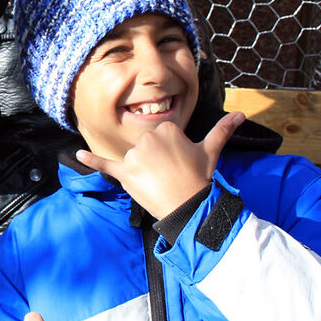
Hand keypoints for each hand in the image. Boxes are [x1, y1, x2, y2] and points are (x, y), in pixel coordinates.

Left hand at [76, 112, 244, 218]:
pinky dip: (91, 160)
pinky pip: (105, 165)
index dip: (169, 151)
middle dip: (155, 160)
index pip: (160, 135)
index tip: (178, 162)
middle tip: (170, 174)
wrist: (190, 206)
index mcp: (165, 129)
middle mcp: (147, 138)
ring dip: (142, 171)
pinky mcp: (124, 173)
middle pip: (145, 146)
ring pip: (133, 159)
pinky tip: (78, 154)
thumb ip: (222, 130)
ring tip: (158, 182)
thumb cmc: (199, 177)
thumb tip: (242, 113)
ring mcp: (135, 156)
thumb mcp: (211, 150)